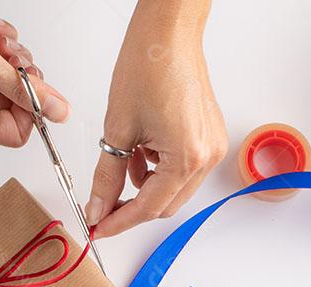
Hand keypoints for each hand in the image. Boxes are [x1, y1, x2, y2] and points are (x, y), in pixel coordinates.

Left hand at [86, 0, 225, 236]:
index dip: (119, 222)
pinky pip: (182, 169)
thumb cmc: (148, 66)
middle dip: (132, 209)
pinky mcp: (210, 136)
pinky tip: (140, 152)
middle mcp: (207, 156)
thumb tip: (98, 208)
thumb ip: (107, 176)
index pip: (149, 208)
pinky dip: (158, 170)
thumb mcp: (118, 129)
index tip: (97, 229)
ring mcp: (213, 147)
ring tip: (121, 164)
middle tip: (101, 207)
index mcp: (187, 157)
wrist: (169, 33)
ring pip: (173, 189)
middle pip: (165, 205)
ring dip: (145, 187)